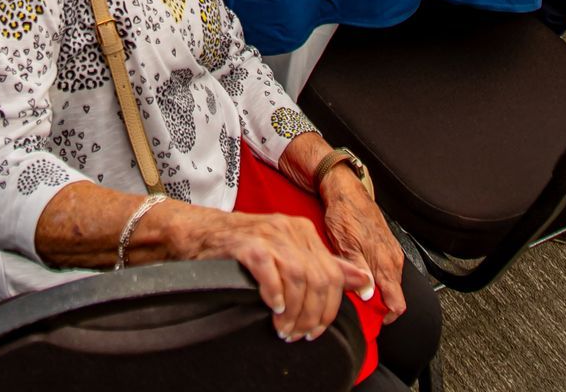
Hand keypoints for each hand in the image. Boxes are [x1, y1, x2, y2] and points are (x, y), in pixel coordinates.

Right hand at [157, 203, 372, 341]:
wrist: (200, 232)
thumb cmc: (243, 246)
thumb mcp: (289, 253)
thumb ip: (325, 267)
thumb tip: (364, 282)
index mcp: (304, 232)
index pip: (333, 274)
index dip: (329, 308)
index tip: (317, 330)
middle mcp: (290, 229)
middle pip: (318, 279)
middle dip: (312, 315)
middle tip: (297, 334)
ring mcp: (269, 234)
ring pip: (298, 277)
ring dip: (294, 311)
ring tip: (282, 328)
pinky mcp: (247, 243)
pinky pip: (269, 269)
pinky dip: (274, 292)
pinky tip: (272, 307)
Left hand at [319, 171, 405, 319]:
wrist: (346, 191)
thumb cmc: (345, 214)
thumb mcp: (345, 245)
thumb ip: (358, 271)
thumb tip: (367, 295)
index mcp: (385, 263)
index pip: (398, 302)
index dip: (387, 317)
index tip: (374, 321)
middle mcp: (393, 259)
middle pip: (394, 295)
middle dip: (379, 304)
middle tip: (358, 305)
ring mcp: (391, 252)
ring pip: (390, 282)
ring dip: (377, 290)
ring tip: (356, 289)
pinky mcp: (386, 246)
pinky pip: (386, 269)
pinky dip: (376, 277)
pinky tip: (360, 272)